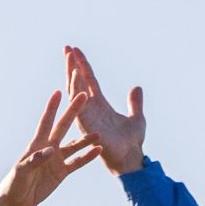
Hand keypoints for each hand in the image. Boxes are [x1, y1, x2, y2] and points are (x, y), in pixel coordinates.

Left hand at [0, 89, 100, 205]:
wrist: (16, 199)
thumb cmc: (14, 182)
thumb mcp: (22, 171)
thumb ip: (35, 160)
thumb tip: (51, 150)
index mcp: (37, 144)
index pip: (46, 122)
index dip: (51, 108)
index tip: (58, 92)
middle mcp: (49, 148)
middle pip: (63, 127)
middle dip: (72, 112)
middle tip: (82, 97)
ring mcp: (57, 159)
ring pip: (74, 145)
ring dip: (85, 139)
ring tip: (98, 133)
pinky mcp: (62, 172)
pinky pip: (77, 162)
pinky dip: (88, 156)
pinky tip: (98, 150)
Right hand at [62, 47, 146, 174]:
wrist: (129, 157)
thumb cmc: (131, 142)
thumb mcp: (137, 117)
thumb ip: (135, 102)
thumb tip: (136, 88)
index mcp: (100, 105)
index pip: (89, 80)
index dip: (83, 65)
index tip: (75, 51)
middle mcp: (90, 108)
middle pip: (78, 81)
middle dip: (72, 64)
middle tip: (67, 48)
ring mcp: (86, 114)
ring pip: (75, 89)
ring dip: (72, 72)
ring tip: (69, 57)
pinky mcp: (86, 123)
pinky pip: (79, 103)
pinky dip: (76, 89)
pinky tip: (75, 76)